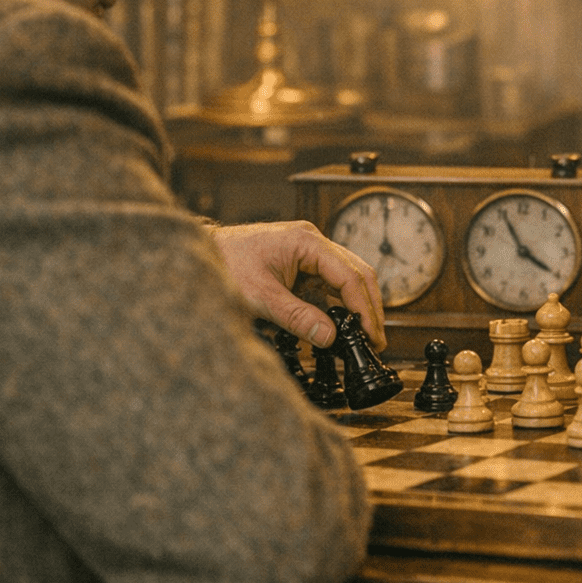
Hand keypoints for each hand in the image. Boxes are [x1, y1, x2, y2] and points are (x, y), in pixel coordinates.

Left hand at [211, 221, 385, 350]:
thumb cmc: (226, 265)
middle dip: (369, 307)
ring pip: (348, 277)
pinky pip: (330, 282)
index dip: (363, 308)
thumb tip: (329, 337)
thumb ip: (296, 317)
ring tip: (364, 336)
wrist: (205, 252)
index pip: (349, 276)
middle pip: (357, 273)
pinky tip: (343, 324)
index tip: (369, 334)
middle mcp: (313, 242)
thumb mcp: (260, 297)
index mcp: (307, 242)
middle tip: (375, 340)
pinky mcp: (303, 263)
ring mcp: (309, 251)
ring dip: (357, 305)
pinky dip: (340, 303)